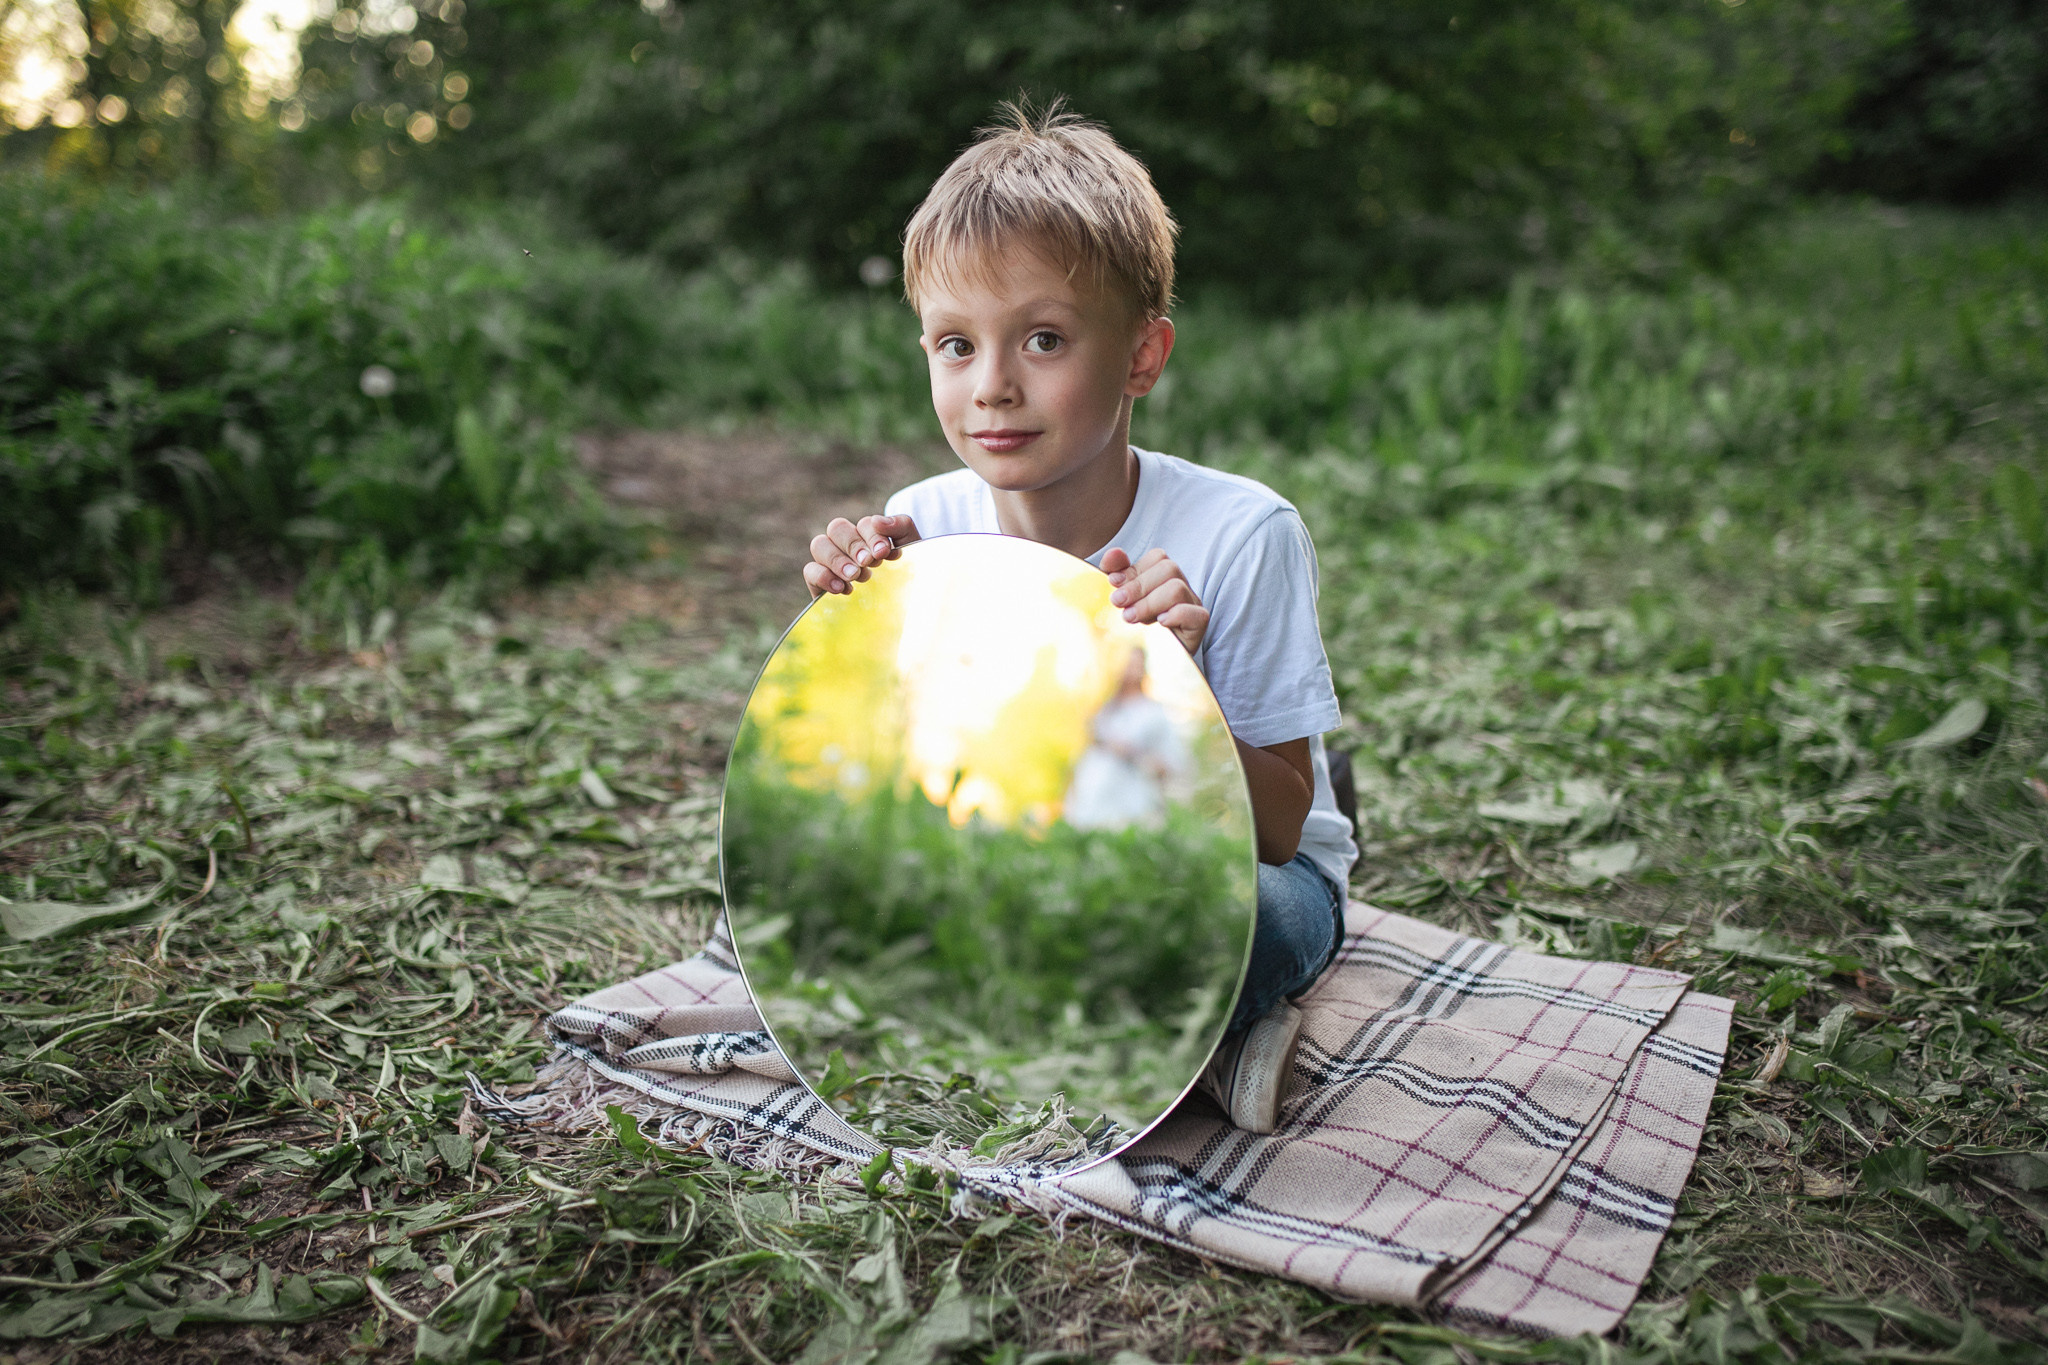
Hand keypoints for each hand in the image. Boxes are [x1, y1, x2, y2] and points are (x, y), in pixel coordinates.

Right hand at [804, 513, 920, 597]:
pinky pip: (809, 570)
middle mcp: (848, 546)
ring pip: (819, 544)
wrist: (907, 612)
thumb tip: (877, 521)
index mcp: (870, 536)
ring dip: (837, 559)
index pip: (864, 524)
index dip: (872, 536)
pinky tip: (842, 588)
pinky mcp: (820, 584)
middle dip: (853, 545)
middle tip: (867, 563)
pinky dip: (823, 576)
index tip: (884, 552)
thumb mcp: (914, 550)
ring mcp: (831, 564)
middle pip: (837, 527)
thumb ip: (901, 527)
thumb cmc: (909, 578)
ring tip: (855, 576)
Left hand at [1101, 547, 1208, 653]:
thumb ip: (1118, 574)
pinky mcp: (1199, 626)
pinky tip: (1159, 625)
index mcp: (1166, 578)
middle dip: (1138, 586)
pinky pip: (1194, 614)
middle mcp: (1183, 588)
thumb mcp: (1124, 600)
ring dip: (1149, 602)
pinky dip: (1174, 616)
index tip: (1114, 585)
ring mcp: (1193, 606)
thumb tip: (1112, 554)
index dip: (1134, 569)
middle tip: (1119, 603)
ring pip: (1177, 589)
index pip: (1158, 557)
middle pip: (1169, 569)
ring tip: (1131, 618)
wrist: (1151, 666)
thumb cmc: (1138, 630)